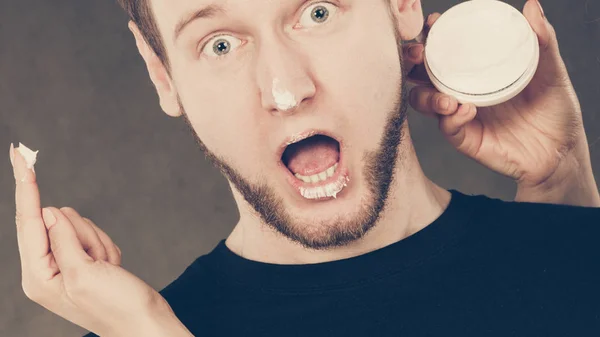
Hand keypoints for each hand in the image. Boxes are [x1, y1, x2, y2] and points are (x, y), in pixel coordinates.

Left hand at [10, 144, 187, 335]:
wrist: (146, 322)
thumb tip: (48, 211)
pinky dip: (107, 247)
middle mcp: (45, 269)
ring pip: (77, 225)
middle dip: (83, 233)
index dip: (25, 186)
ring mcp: (64, 264)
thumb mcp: (85, 274)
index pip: (28, 221)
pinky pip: (93, 234)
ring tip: (108, 268)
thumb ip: (62, 240)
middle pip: (56, 221)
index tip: (19, 155)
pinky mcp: (82, 261)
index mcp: (37, 276)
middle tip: (99, 261)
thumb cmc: (117, 306)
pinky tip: (112, 268)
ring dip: (98, 242)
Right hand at [404, 0, 598, 205]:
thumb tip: (533, 8)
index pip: (446, 52)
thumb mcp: (551, 71)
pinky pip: (447, 127)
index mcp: (478, 72)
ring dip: (427, 96)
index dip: (432, 37)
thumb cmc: (555, 111)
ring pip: (425, 102)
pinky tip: (466, 111)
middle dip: (414, 65)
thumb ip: (543, 41)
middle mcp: (464, 91)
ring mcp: (461, 115)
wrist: (561, 152)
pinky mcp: (465, 139)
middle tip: (420, 56)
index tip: (432, 24)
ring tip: (446, 99)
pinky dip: (451, 118)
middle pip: (424, 75)